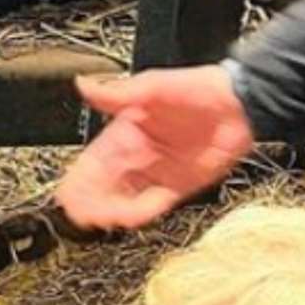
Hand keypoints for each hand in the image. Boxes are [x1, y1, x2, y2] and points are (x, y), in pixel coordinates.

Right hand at [55, 64, 253, 229]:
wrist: (238, 104)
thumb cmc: (196, 88)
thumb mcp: (152, 86)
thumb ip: (116, 93)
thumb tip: (83, 84)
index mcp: (124, 133)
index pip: (93, 161)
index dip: (78, 179)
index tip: (67, 193)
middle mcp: (137, 155)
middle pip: (106, 185)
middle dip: (90, 201)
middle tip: (81, 214)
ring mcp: (157, 173)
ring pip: (126, 198)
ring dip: (112, 210)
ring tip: (102, 219)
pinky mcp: (179, 186)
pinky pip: (154, 204)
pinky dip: (141, 212)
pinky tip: (130, 217)